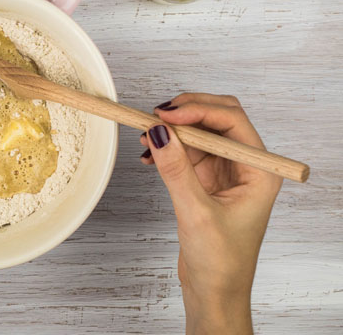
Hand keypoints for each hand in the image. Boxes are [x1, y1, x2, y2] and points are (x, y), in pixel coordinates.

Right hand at [141, 93, 281, 334]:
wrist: (214, 292)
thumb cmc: (221, 262)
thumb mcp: (196, 212)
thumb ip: (176, 169)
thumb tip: (159, 132)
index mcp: (259, 172)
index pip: (232, 122)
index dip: (198, 111)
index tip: (167, 114)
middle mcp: (245, 166)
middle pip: (217, 119)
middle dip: (185, 114)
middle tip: (155, 117)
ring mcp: (225, 172)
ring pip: (197, 133)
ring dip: (171, 131)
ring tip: (145, 138)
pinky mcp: (206, 180)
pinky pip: (185, 151)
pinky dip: (166, 148)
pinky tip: (149, 156)